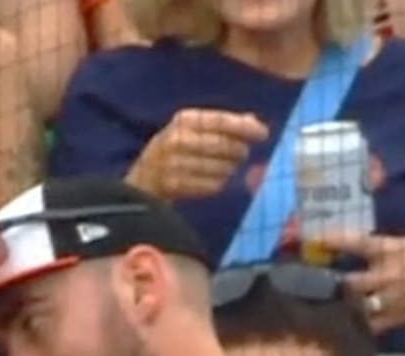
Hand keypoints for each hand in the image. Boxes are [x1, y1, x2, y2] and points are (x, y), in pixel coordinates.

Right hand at [126, 109, 268, 202]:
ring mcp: (175, 164)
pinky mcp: (176, 185)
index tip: (263, 133)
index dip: (244, 127)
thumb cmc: (174, 151)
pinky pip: (212, 185)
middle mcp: (178, 140)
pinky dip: (217, 184)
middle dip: (238, 151)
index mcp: (183, 120)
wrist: (142, 180)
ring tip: (221, 167)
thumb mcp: (191, 129)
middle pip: (225, 146)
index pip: (221, 121)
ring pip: (222, 167)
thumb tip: (254, 121)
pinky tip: (210, 180)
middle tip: (240, 154)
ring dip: (229, 169)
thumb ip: (222, 124)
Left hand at [307, 232, 404, 333]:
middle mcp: (387, 276)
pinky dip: (348, 322)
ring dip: (335, 304)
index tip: (310, 239)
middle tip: (308, 281)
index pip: (355, 243)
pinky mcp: (389, 322)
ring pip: (352, 306)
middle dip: (327, 283)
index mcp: (391, 251)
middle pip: (347, 282)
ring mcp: (388, 301)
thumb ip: (375, 246)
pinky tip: (337, 319)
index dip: (330, 240)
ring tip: (319, 301)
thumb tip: (339, 244)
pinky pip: (361, 325)